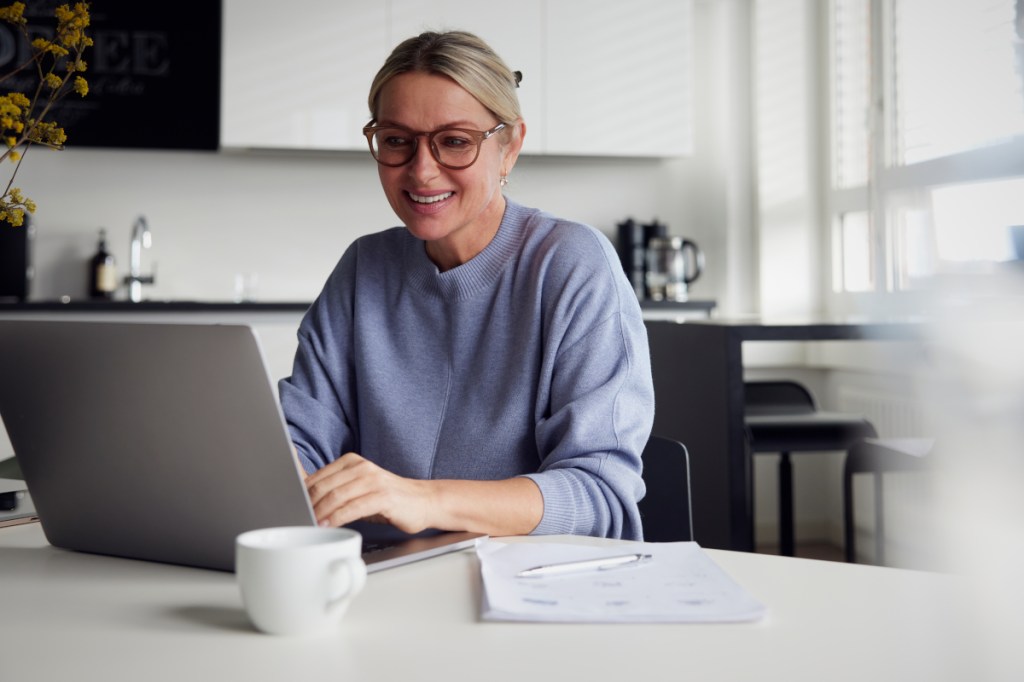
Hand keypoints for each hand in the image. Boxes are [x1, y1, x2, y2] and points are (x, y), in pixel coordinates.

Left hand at [304, 453, 431, 533]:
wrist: (423, 501)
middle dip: (307, 505)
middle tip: (298, 520)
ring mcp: (373, 480)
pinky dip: (337, 518)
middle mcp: (361, 468)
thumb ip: (336, 491)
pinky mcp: (383, 496)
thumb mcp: (358, 490)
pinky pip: (353, 507)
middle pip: (323, 486)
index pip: (317, 478)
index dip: (301, 495)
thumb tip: (305, 500)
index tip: (291, 509)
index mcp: (352, 462)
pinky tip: (329, 525)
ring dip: (319, 512)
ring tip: (310, 524)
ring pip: (336, 496)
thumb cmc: (387, 499)